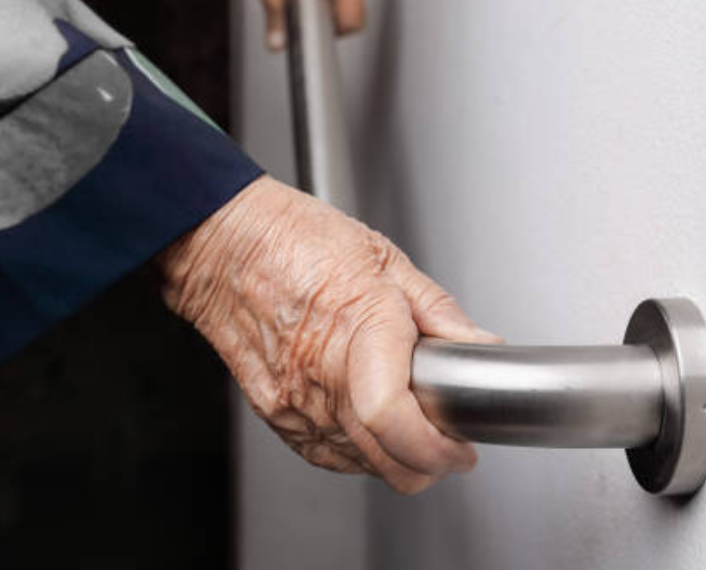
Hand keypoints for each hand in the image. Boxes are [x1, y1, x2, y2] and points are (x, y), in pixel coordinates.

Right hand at [158, 176, 500, 493]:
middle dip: (429, 464)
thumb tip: (480, 345)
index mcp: (359, 327)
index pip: (395, 420)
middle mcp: (322, 373)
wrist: (225, 246)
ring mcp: (292, 400)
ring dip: (395, 459)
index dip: (437, 448)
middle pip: (385, 460)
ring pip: (360, 465)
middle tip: (450, 445)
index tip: (460, 446)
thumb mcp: (384, 258)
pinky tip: (371, 428)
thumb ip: (437, 310)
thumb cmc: (296, 240)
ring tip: (412, 426)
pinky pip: (325, 454)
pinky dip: (358, 453)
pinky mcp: (273, 411)